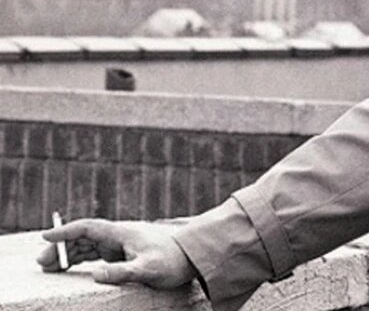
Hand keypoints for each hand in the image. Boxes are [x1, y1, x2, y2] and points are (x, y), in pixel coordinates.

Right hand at [36, 218, 197, 288]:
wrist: (191, 257)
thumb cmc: (172, 262)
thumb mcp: (147, 270)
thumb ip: (121, 272)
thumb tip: (96, 274)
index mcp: (122, 233)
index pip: (88, 228)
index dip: (65, 231)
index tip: (45, 237)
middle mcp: (119, 235)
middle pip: (83, 237)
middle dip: (62, 247)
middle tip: (42, 263)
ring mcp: (121, 243)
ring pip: (88, 244)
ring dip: (69, 254)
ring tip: (50, 267)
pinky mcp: (124, 251)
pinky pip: (96, 252)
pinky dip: (81, 258)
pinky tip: (70, 266)